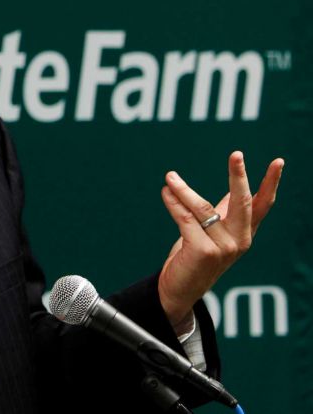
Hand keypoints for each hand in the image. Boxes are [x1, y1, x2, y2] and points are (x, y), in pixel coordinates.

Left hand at [157, 151, 282, 326]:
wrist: (179, 289)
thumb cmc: (194, 255)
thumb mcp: (214, 232)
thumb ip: (224, 213)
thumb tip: (235, 188)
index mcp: (245, 233)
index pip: (262, 205)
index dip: (271, 183)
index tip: (278, 162)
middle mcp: (239, 241)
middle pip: (242, 202)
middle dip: (239, 176)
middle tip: (237, 154)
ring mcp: (223, 248)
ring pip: (203, 208)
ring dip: (183, 189)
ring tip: (170, 176)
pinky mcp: (203, 251)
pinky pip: (185, 219)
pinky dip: (173, 202)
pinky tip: (165, 191)